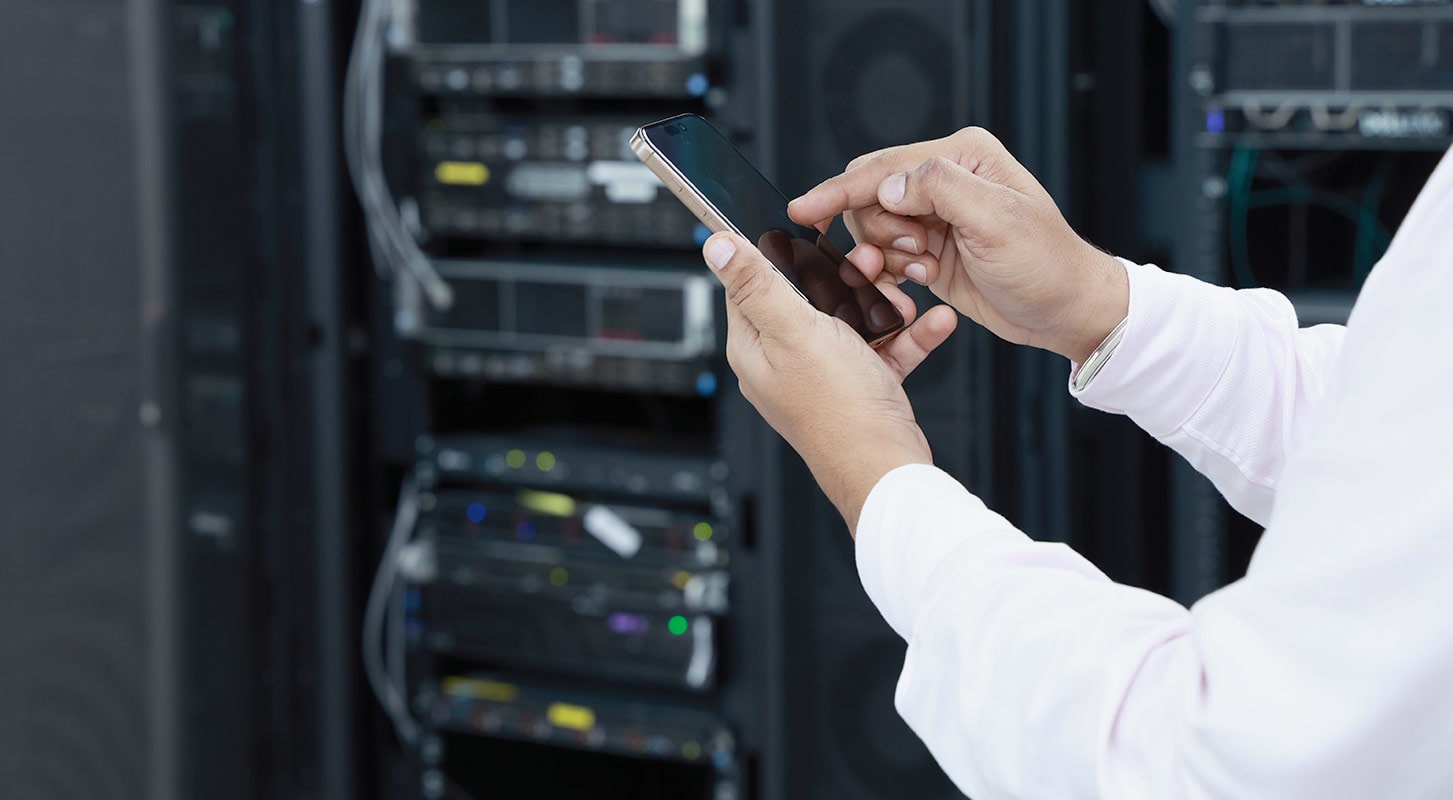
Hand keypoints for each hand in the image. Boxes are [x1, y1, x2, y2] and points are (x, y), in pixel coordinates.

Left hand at [703, 231, 957, 530]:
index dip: (779, 257)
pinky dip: (906, 336)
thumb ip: (757, 285)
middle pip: (806, 299)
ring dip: (881, 306)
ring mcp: (821, 376)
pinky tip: (932, 322)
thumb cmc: (838, 409)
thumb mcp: (795, 331)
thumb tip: (715, 247)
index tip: (808, 239)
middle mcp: (783, 362)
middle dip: (842, 279)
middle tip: (869, 266)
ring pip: (849, 322)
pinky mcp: (858, 387)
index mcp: (755, 347)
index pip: (751, 285)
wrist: (887, 468)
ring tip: (903, 298)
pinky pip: (882, 349)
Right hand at [788, 127, 1127, 362]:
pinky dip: (890, 273)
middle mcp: (946, 179)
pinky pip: (885, 255)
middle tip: (913, 256)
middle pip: (870, 194)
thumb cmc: (1046, 265)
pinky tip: (915, 286)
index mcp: (963, 156)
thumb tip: (889, 186)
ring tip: (925, 273)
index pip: (885, 167)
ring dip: (888, 257)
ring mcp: (936, 215)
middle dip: (877, 231)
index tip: (804, 209)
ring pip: (873, 227)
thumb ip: (940, 190)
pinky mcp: (930, 248)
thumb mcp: (998, 222)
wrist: (1065, 310)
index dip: (840, 190)